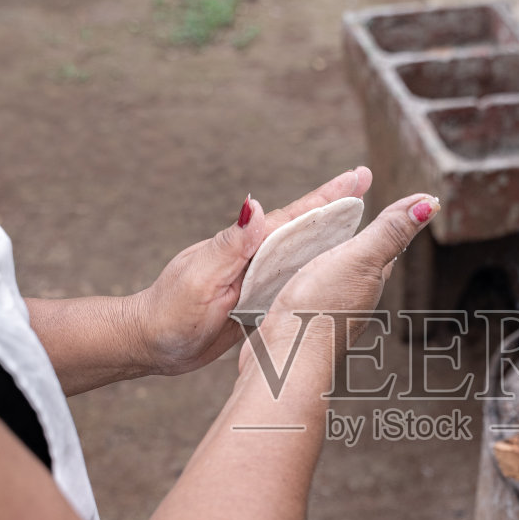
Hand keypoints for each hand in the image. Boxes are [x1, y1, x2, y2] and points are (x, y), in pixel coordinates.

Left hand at [127, 167, 374, 375]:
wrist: (150, 344)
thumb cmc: (169, 311)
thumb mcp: (199, 277)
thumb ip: (229, 245)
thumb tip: (256, 205)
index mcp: (244, 246)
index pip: (293, 216)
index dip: (327, 197)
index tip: (358, 175)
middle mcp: (253, 257)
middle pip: (303, 228)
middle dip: (336, 207)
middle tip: (368, 183)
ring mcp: (254, 278)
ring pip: (301, 254)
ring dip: (331, 237)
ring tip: (362, 222)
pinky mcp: (253, 301)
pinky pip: (291, 282)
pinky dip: (313, 271)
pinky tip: (330, 269)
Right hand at [241, 192, 438, 375]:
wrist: (284, 360)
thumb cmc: (321, 311)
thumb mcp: (359, 259)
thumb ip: (389, 232)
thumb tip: (430, 205)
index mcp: (370, 281)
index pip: (388, 247)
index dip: (393, 221)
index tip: (406, 201)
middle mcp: (353, 299)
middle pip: (361, 263)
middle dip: (360, 240)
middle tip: (359, 215)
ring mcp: (325, 312)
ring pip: (331, 277)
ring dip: (326, 258)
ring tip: (319, 240)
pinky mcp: (297, 320)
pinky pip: (305, 292)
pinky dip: (301, 278)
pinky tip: (290, 276)